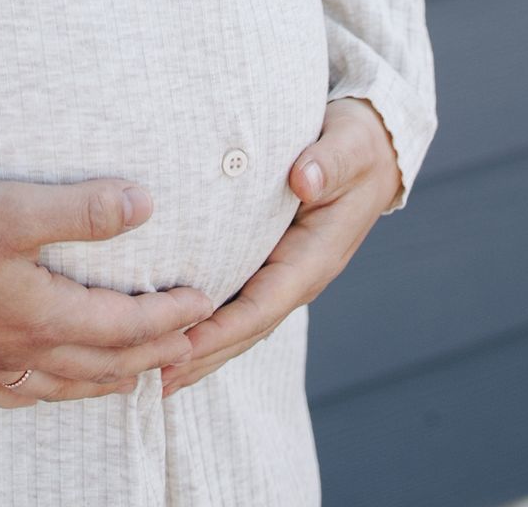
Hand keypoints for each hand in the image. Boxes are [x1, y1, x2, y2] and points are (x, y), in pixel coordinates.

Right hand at [0, 174, 211, 406]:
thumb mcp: (14, 206)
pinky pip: (9, 395)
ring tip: (132, 376)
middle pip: (102, 363)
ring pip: (61, 386)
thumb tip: (146, 202)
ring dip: (106, 380)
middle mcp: (20, 352)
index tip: (204, 301)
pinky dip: (42, 394)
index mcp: (42, 317)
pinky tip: (40, 389)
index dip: (169, 315)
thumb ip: (82, 208)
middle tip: (189, 343)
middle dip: (152, 353)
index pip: (125, 325)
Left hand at [157, 99, 401, 398]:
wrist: (374, 154)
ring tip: (154, 375)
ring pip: (239, 325)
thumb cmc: (357, 148)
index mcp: (313, 259)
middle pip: (245, 329)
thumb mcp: (347, 148)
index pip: (262, 304)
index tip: (182, 344)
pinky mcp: (271, 265)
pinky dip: (208, 327)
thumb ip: (326, 164)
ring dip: (200, 351)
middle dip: (202, 355)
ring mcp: (284, 275)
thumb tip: (302, 179)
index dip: (222, 328)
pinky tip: (176, 336)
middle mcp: (298, 277)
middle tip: (153, 379)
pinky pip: (237, 304)